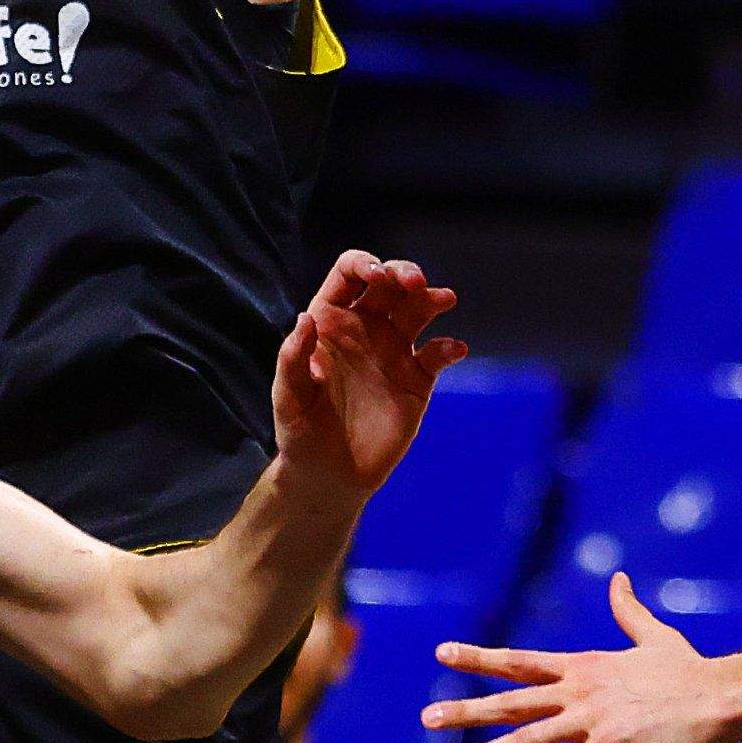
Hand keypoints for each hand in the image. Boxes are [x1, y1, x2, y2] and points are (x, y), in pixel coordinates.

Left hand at [272, 250, 466, 500]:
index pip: (349, 275)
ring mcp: (393, 352)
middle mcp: (365, 329)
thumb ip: (292, 359)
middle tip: (415, 283)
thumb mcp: (288, 399)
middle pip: (390, 283)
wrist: (329, 477)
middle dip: (403, 273)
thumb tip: (306, 318)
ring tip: (444, 298)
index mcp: (331, 322)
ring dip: (432, 297)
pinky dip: (449, 346)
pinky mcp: (416, 379)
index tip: (377, 276)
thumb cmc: (300, 435)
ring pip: (418, 309)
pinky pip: (438, 354)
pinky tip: (454, 350)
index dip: (364, 265)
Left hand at [424, 574, 732, 742]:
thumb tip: (618, 578)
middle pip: (512, 701)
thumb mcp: (653, 637)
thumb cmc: (688, 670)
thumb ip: (628, 611)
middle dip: (466, 709)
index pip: (520, 661)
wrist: (716, 696)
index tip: (442, 653)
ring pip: (526, 740)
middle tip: (426, 717)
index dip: (479, 658)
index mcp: (583, 666)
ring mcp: (591, 720)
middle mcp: (578, 691)